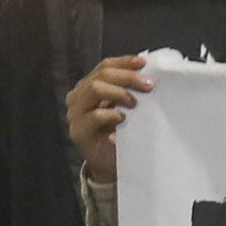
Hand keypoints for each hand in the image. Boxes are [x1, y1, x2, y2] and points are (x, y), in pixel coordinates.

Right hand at [67, 55, 154, 182]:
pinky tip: (123, 119)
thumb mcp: (126, 107)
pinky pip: (95, 116)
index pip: (105, 66)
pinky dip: (112, 114)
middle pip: (101, 76)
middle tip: (147, 85)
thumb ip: (130, 91)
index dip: (124, 62)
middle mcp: (79, 96)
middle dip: (126, 77)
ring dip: (119, 93)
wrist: (110, 163)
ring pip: (94, 89)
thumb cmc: (120, 131)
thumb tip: (149, 75)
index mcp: (90, 86)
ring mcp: (76, 113)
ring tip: (134, 103)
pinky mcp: (79, 131)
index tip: (143, 63)